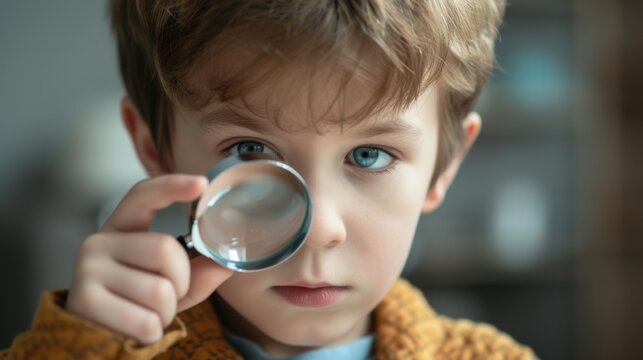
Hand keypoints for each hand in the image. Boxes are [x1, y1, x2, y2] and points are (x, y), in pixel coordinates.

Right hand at [66, 174, 232, 343]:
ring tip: (147, 315)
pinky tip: (135, 330)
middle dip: (180, 282)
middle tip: (166, 297)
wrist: (94, 341)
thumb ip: (199, 272)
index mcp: (121, 230)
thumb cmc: (136, 306)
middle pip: (166, 249)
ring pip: (159, 290)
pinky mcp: (84, 301)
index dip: (172, 186)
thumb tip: (227, 263)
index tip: (201, 184)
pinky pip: (146, 320)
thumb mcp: (172, 286)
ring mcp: (86, 269)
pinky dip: (152, 332)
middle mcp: (98, 242)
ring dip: (166, 312)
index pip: (143, 196)